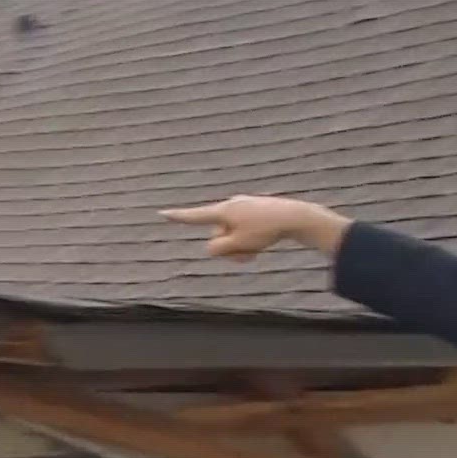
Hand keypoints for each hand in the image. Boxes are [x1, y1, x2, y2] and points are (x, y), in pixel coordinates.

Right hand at [159, 194, 347, 261]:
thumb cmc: (264, 231)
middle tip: (248, 251)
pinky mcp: (255, 210)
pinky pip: (244, 229)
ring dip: (240, 246)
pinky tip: (264, 239)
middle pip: (217, 234)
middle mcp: (230, 205)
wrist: (295, 217)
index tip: (161, 213)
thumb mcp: (237, 245)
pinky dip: (250, 239)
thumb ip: (217, 248)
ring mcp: (243, 207)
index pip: (194, 216)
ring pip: (232, 234)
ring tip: (258, 247)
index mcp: (223, 212)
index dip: (177, 217)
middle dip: (228, 247)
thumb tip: (212, 247)